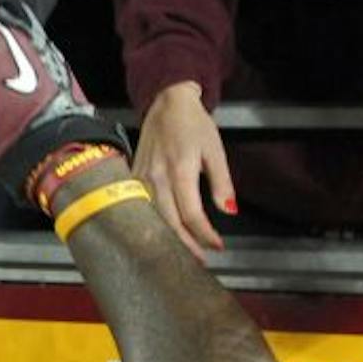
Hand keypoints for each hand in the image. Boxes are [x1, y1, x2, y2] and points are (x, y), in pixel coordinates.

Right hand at [134, 83, 235, 256]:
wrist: (167, 103)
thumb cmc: (192, 124)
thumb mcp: (215, 150)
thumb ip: (222, 182)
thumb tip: (228, 210)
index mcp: (180, 170)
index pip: (192, 214)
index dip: (206, 235)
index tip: (218, 245)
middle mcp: (157, 177)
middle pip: (170, 223)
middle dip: (187, 245)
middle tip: (200, 259)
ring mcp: (142, 178)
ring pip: (153, 219)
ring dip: (169, 238)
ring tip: (184, 252)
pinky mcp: (134, 177)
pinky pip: (142, 208)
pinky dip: (153, 224)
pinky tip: (164, 233)